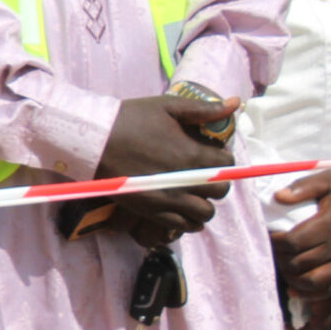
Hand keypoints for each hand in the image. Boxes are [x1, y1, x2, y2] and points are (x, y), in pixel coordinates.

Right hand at [94, 95, 239, 239]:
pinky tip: (185, 208)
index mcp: (192, 154)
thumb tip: (235, 103)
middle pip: (220, 191)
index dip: (222, 158)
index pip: (227, 165)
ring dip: (205, 203)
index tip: (210, 153)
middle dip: (216, 181)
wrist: (94, 141)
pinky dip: (190, 221)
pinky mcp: (153, 211)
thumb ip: (204, 109)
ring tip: (194, 192)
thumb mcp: (168, 106)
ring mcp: (169, 200)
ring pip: (205, 213)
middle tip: (203, 173)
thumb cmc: (130, 119)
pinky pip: (184, 226)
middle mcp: (185, 182)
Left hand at [271, 167, 330, 294]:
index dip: (275, 243)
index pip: (294, 242)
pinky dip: (315, 293)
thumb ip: (304, 187)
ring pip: (316, 282)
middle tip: (271, 253)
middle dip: (281, 261)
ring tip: (284, 269)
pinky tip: (299, 289)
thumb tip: (278, 197)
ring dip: (295, 280)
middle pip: (301, 264)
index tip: (267, 237)